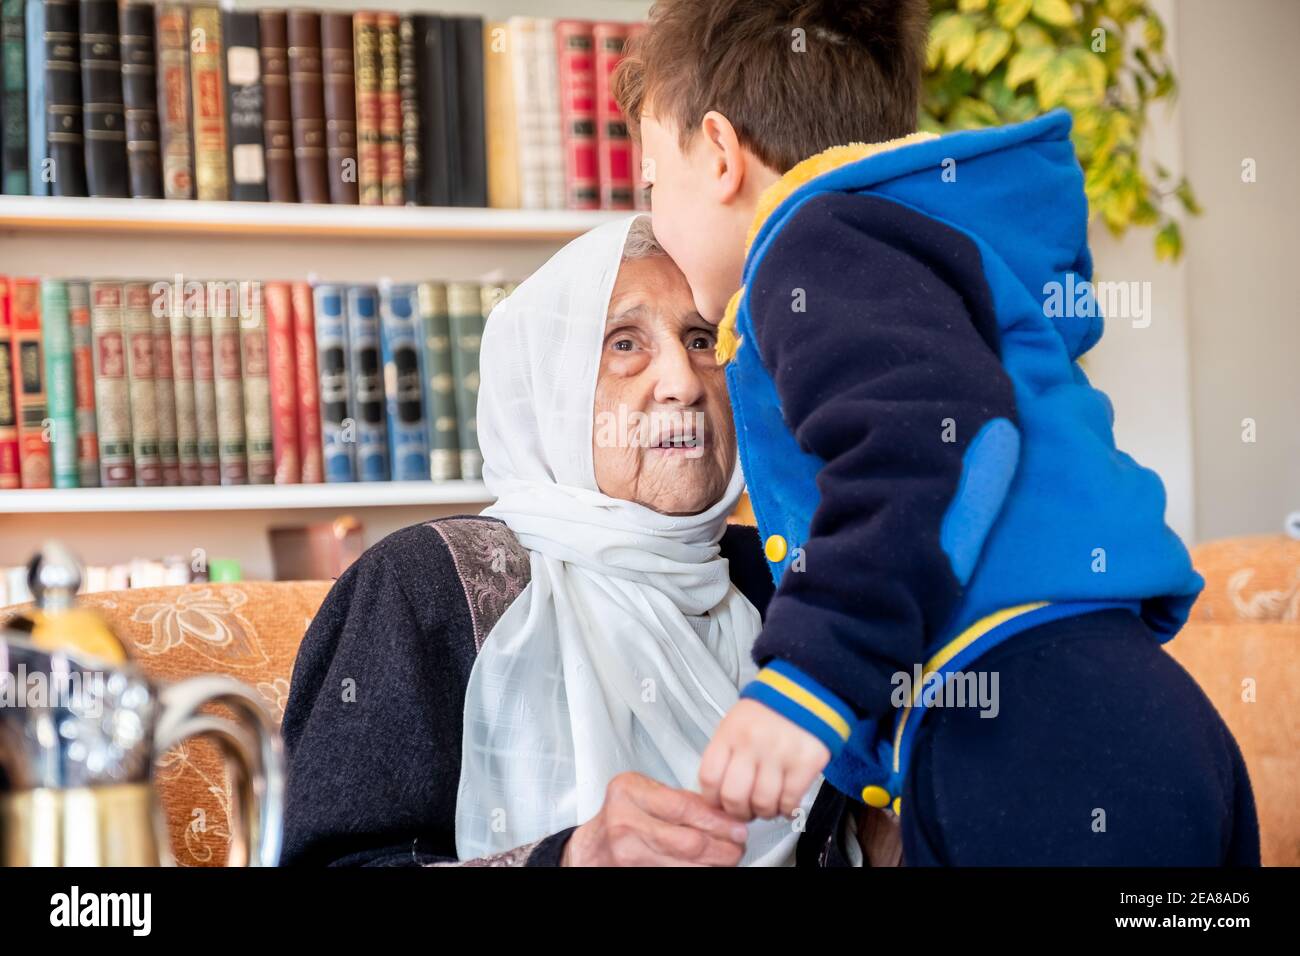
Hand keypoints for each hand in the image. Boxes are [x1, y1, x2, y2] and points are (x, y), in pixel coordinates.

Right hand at [561, 771, 749, 866]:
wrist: (591, 849)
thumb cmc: (618, 818)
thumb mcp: (642, 794)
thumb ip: (679, 799)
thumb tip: (723, 814)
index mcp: (629, 793)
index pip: (686, 808)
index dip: (719, 821)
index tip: (738, 827)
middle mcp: (625, 824)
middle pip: (690, 842)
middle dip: (724, 847)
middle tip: (738, 846)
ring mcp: (627, 856)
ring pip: (687, 867)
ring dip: (715, 864)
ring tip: (727, 857)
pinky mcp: (632, 876)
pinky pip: (675, 877)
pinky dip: (697, 872)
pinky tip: (706, 867)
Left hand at [699, 699, 829, 820]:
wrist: (807, 690)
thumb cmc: (769, 711)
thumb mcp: (735, 723)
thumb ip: (725, 755)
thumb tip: (717, 793)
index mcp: (730, 733)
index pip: (709, 778)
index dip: (712, 800)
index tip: (719, 804)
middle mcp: (752, 743)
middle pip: (734, 797)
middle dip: (738, 812)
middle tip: (745, 811)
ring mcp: (779, 754)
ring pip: (763, 803)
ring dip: (764, 813)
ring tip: (767, 806)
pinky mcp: (805, 763)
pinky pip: (790, 800)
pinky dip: (786, 809)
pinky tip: (785, 804)